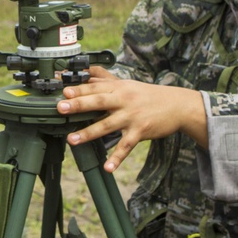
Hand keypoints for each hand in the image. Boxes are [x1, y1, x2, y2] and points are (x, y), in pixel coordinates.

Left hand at [56, 67, 206, 171]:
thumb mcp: (125, 83)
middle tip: (61, 108)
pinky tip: (108, 168)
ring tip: (72, 140)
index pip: (95, 86)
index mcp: (118, 88)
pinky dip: (117, 158)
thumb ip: (104, 78)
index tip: (63, 90)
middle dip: (79, 104)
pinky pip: (126, 146)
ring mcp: (132, 117)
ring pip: (108, 125)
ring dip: (89, 133)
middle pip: (99, 101)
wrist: (176, 105)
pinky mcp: (140, 132)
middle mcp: (123, 100)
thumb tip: (83, 70)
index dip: (79, 88)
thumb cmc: (146, 94)